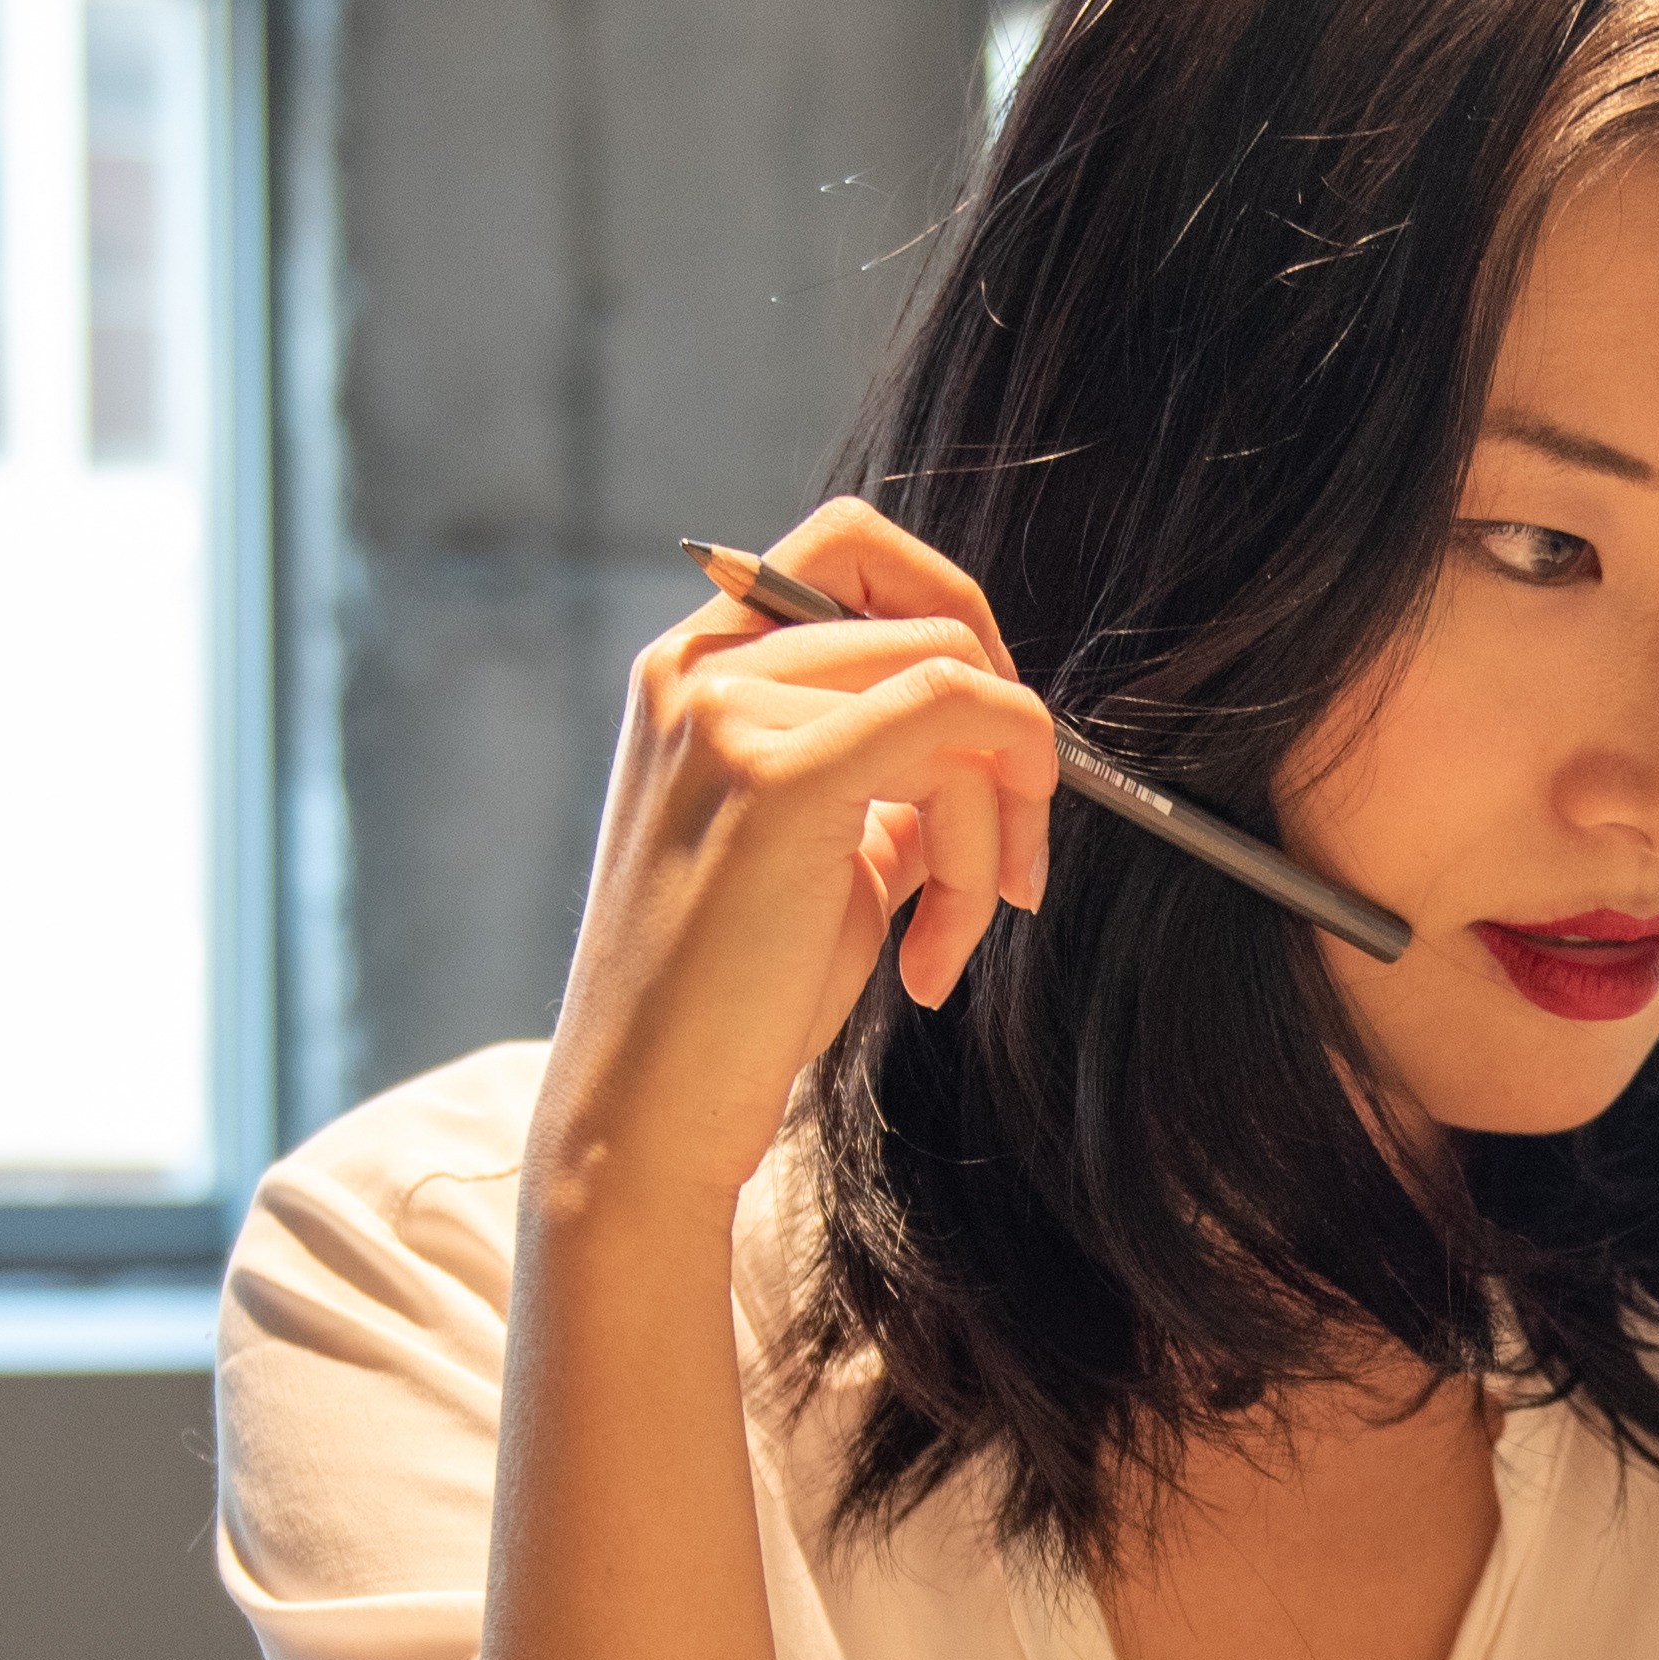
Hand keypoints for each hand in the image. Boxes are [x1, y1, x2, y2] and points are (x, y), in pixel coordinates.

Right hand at [524, 496, 1062, 1224]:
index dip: (954, 614)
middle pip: (931, 621)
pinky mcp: (779, 773)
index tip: (992, 741)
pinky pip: (959, 717)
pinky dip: (994, 826)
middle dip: (1009, 741)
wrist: (647, 1112)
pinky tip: (935, 946)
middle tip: (1010, 860)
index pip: (851, 547)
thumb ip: (888, 770)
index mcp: (693, 669)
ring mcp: (730, 710)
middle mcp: (698, 667)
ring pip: (959, 687)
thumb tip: (1002, 732)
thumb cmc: (735, 1000)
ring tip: (949, 938)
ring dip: (997, 823)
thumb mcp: (821, 853)